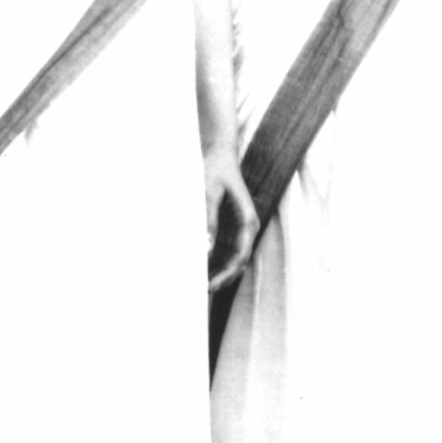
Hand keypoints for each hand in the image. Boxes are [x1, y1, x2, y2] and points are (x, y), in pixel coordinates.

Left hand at [205, 149, 258, 293]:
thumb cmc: (214, 168)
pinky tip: (195, 265)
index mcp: (247, 221)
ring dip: (215, 272)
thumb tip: (205, 248)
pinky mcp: (228, 226)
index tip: (207, 285)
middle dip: (220, 279)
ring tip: (194, 283)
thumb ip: (208, 220)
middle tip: (197, 291)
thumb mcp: (208, 192)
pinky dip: (211, 261)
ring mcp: (238, 229)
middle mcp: (246, 229)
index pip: (239, 257)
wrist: (218, 151)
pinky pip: (222, 250)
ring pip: (230, 260)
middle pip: (237, 263)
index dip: (224, 275)